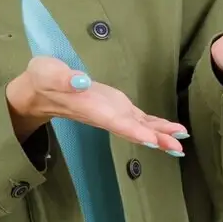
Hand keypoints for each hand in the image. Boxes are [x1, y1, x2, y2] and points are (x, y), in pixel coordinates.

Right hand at [7, 55, 189, 154]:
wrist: (41, 89)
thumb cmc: (44, 79)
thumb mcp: (48, 73)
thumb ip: (62, 78)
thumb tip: (80, 80)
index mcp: (90, 107)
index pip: (114, 122)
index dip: (134, 131)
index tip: (152, 140)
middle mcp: (105, 115)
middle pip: (133, 130)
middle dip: (155, 139)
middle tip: (178, 148)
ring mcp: (112, 112)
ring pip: (140, 127)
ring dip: (161, 134)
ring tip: (182, 138)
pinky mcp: (117, 107)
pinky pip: (140, 119)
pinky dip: (157, 125)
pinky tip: (173, 130)